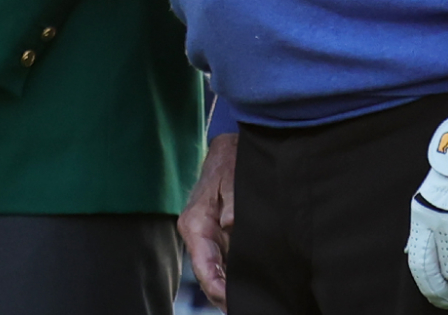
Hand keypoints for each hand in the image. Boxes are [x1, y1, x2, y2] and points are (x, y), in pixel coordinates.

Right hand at [179, 133, 235, 309]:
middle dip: (225, 296)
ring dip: (230, 289)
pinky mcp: (218, 235)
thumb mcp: (231, 176)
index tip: (233, 302)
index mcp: (195, 225)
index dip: (218, 289)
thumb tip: (231, 223)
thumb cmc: (229, 161)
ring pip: (217, 272)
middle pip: (209, 276)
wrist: (228, 148)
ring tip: (252, 302)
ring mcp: (208, 236)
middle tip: (247, 308)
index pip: (204, 267)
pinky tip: (252, 287)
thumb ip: (232, 200)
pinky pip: (225, 262)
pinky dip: (234, 276)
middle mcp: (199, 235)